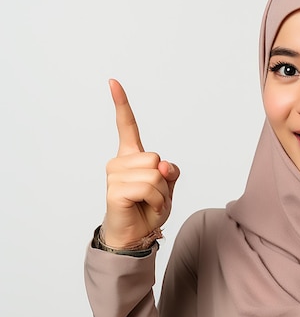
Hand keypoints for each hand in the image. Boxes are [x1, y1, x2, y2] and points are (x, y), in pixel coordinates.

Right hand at [101, 79, 179, 248]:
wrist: (135, 235)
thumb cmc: (148, 209)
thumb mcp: (167, 187)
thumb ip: (169, 172)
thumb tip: (161, 164)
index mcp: (132, 157)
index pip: (127, 126)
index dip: (122, 104)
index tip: (113, 82)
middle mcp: (119, 162)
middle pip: (157, 159)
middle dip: (164, 182)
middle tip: (154, 196)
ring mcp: (115, 175)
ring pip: (155, 175)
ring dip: (161, 194)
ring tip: (149, 203)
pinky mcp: (115, 190)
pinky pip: (149, 188)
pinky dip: (156, 201)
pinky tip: (145, 208)